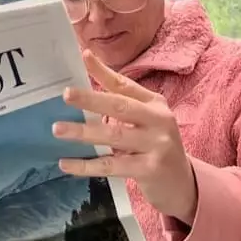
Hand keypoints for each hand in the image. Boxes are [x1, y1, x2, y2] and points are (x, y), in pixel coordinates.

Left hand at [53, 49, 197, 225]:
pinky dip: (86, 165)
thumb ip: (122, 106)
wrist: (181, 183)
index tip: (85, 56)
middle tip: (66, 94)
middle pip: (120, 106)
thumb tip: (86, 90)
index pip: (126, 85)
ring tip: (58, 129)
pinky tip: (65, 163)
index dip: (104, 72)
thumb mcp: (146, 121)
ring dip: (83, 132)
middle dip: (91, 99)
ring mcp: (156, 145)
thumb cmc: (156, 147)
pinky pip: (111, 166)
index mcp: (155, 104)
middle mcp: (159, 120)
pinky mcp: (149, 170)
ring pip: (113, 136)